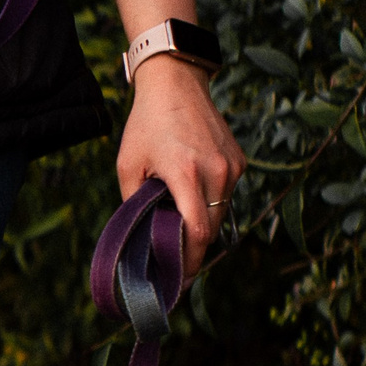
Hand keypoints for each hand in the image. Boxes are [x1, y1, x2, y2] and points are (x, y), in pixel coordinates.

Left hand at [118, 57, 245, 271]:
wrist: (176, 85)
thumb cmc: (146, 126)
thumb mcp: (128, 167)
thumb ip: (134, 204)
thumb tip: (139, 237)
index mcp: (187, 174)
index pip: (196, 232)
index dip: (189, 261)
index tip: (178, 279)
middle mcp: (217, 172)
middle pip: (210, 229)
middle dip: (192, 250)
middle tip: (172, 265)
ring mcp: (232, 166)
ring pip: (220, 215)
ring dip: (200, 227)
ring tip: (176, 233)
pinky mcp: (238, 161)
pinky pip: (225, 196)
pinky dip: (209, 206)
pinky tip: (188, 203)